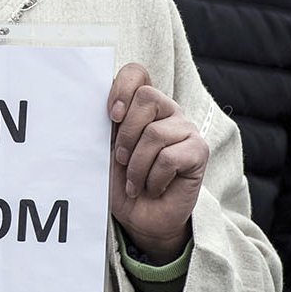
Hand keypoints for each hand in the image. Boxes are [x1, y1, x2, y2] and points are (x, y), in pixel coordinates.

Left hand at [107, 63, 207, 262]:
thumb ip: (106, 125)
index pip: (137, 73)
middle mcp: (167, 112)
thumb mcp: (106, 151)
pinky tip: (154, 187)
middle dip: (126, 134)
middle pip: (147, 97)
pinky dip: (154, 178)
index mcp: (142, 107)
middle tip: (122, 160)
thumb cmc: (122, 182)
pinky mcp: (199, 151)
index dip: (122, 88)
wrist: (140, 218)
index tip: (112, 116)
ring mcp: (186, 130)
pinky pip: (170, 157)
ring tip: (136, 182)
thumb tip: (91, 102)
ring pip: (155, 133)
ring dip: (137, 165)